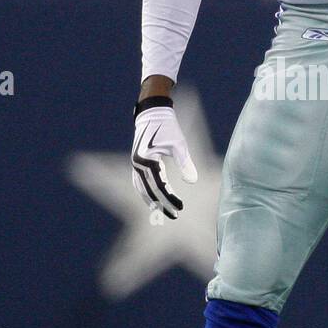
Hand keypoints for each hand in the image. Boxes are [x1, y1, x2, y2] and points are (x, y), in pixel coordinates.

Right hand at [131, 106, 197, 220]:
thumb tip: (193, 182)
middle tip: (174, 215)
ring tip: (161, 212)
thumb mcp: (179, 144)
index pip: (160, 186)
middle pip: (149, 191)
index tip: (181, 207)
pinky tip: (152, 199)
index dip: (170, 198)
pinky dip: (144, 192)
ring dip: (151, 201)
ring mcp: (135, 164)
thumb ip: (185, 163)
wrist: (152, 112)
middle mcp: (138, 164)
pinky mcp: (136, 162)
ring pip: (141, 189)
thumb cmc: (168, 127)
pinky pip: (138, 182)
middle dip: (161, 204)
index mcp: (148, 160)